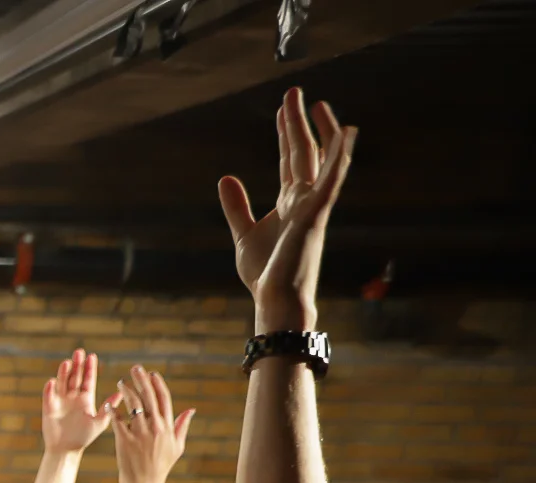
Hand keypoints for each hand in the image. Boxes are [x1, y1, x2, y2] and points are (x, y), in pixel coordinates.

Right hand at [40, 348, 117, 455]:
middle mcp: (72, 397)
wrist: (66, 450)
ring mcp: (60, 401)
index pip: (88, 379)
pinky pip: (48, 396)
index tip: (92, 356)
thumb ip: (109, 407)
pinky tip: (52, 382)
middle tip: (79, 351)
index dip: (89, 368)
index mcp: (85, 399)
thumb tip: (121, 392)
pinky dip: (49, 389)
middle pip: (75, 377)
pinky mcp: (48, 408)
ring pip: (62, 383)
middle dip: (77, 365)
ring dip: (63, 373)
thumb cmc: (84, 437)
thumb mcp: (99, 422)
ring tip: (67, 362)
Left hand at [109, 364, 192, 482]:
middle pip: (149, 398)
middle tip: (135, 368)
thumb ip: (182, 426)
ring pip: (133, 406)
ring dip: (127, 391)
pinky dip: (113, 411)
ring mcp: (140, 434)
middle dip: (142, 380)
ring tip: (121, 383)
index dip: (157, 384)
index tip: (152, 374)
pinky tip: (108, 403)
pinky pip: (118, 421)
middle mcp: (155, 428)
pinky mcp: (125, 441)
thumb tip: (191, 409)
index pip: (164, 399)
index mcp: (167, 427)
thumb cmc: (161, 466)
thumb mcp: (177, 446)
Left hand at [218, 89, 354, 331]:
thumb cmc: (266, 273)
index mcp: (290, 202)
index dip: (286, 133)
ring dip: (320, 130)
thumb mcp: (243, 233)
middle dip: (298, 122)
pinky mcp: (316, 214)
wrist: (275, 299)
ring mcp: (313, 205)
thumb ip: (237, 206)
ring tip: (316, 103)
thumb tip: (226, 177)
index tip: (282, 110)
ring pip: (321, 159)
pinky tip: (346, 132)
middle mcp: (305, 199)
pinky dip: (340, 155)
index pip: (289, 160)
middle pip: (303, 152)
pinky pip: (332, 179)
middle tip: (293, 93)